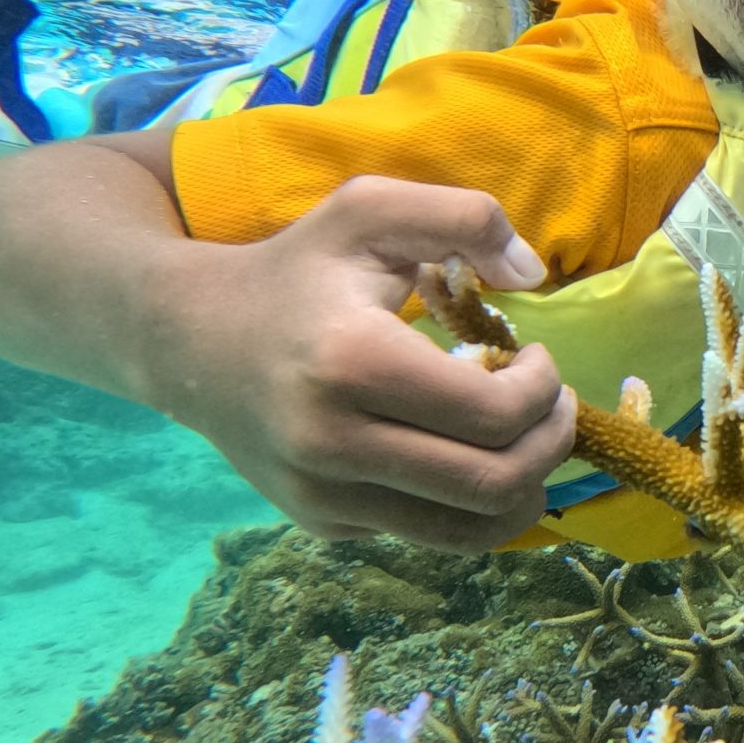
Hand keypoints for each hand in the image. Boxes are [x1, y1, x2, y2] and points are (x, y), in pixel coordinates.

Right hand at [141, 175, 575, 551]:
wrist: (189, 338)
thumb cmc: (296, 268)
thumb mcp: (370, 208)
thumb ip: (464, 216)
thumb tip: (536, 273)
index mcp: (353, 362)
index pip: (493, 414)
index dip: (544, 391)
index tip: (536, 356)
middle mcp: (333, 443)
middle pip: (492, 484)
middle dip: (550, 446)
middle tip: (554, 406)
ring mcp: (323, 494)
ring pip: (466, 532)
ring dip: (525, 491)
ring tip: (529, 442)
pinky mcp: (322, 522)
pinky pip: (426, 533)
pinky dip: (469, 506)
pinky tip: (466, 454)